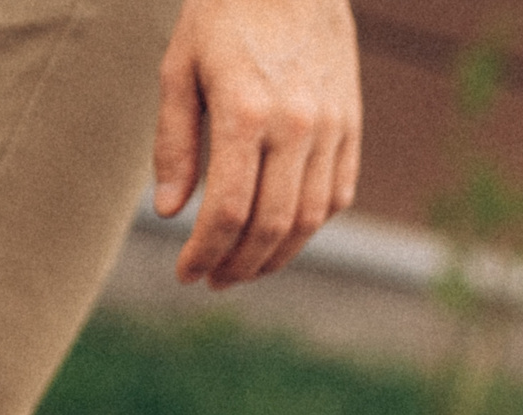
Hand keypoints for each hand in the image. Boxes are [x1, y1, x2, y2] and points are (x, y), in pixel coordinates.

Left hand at [154, 0, 361, 287]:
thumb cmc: (224, 16)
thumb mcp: (180, 68)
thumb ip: (174, 143)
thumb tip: (171, 213)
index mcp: (245, 110)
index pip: (228, 210)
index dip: (205, 252)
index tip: (185, 273)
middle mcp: (296, 125)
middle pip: (271, 226)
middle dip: (238, 265)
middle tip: (212, 279)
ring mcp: (332, 128)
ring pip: (308, 220)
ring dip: (275, 256)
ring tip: (244, 268)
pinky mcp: (351, 127)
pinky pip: (336, 196)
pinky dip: (308, 226)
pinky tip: (280, 234)